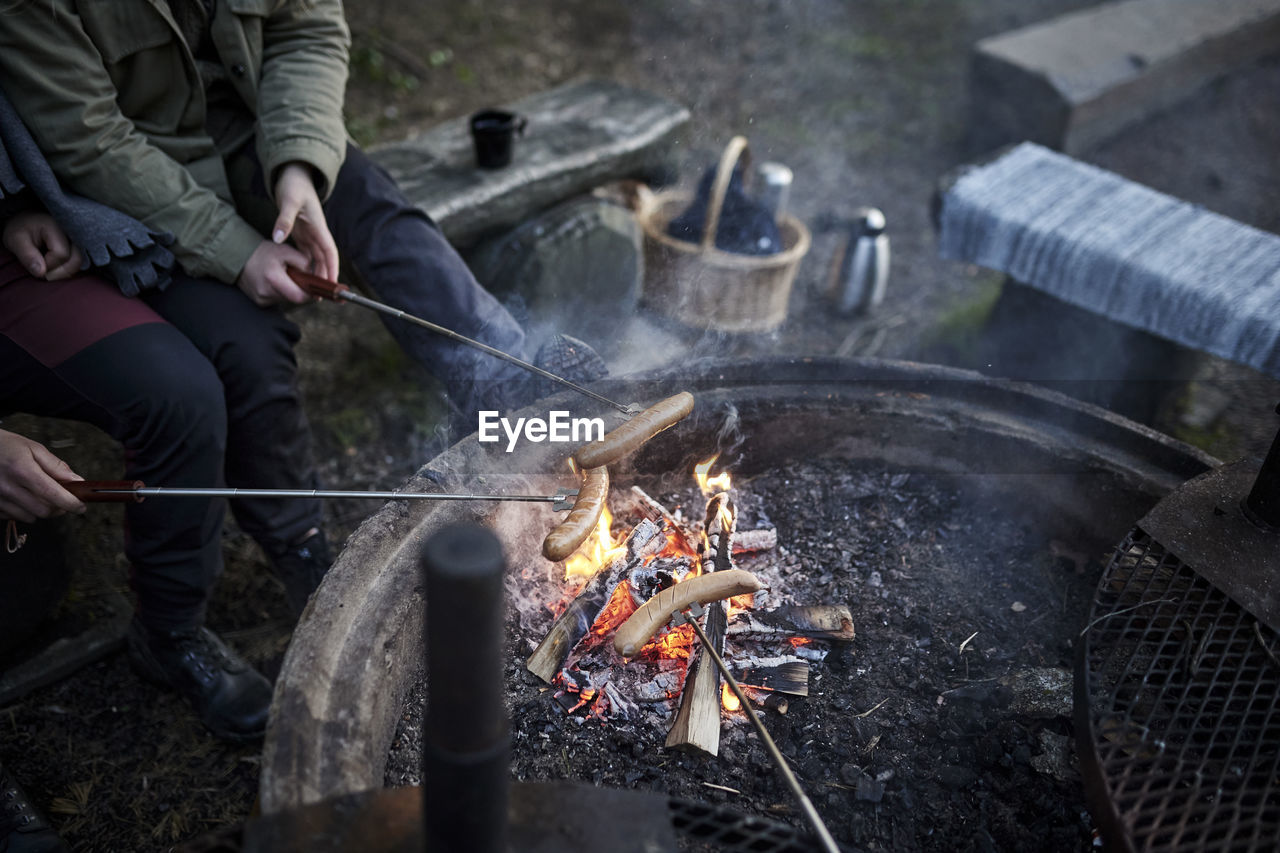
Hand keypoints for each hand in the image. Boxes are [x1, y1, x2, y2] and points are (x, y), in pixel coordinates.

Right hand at [0, 429, 84, 522]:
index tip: (81, 506)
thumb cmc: (4, 445)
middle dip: (58, 508)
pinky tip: (23, 497)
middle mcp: (7, 487)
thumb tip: (77, 481)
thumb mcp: (32, 448)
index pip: (53, 494)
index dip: (71, 503)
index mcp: (22, 469)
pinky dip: (23, 511)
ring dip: (41, 510)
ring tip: (39, 495)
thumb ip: (55, 466)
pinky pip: (13, 517)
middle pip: (44, 511)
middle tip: (62, 498)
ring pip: (30, 517)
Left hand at [2, 211, 83, 280]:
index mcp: (57, 227)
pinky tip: (54, 267)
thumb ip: (27, 255)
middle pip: (76, 260)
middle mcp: (72, 232)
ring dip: (63, 272)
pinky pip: (77, 262)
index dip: (48, 265)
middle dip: (59, 273)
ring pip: (79, 263)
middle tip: (42, 274)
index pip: (61, 254)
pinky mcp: (77, 246)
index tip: (34, 264)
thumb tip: (41, 274)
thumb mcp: (15, 239)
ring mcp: (77, 239)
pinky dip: (66, 269)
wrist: (25, 221)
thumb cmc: (19, 229)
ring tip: (47, 270)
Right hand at [236, 239, 314, 305]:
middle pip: (293, 299)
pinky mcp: (259, 302)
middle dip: (300, 290)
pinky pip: (277, 300)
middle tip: (300, 278)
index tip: (315, 288)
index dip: (310, 294)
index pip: (298, 296)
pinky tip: (275, 281)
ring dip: (290, 291)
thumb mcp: (286, 251)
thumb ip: (303, 262)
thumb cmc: (264, 252)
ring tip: (284, 277)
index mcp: (273, 278)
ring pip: (286, 300)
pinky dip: (281, 292)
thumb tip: (314, 277)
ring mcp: (261, 299)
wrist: (238, 257)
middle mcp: (265, 292)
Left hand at [273, 162, 338, 283]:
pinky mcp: (302, 235)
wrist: (294, 175)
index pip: (330, 253)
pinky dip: (305, 267)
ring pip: (316, 260)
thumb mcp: (288, 201)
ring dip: (315, 275)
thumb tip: (278, 239)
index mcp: (319, 228)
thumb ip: (283, 220)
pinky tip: (299, 278)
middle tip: (321, 297)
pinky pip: (306, 255)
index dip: (333, 269)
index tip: (332, 285)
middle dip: (325, 278)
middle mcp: (317, 234)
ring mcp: (310, 235)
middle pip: (325, 260)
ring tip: (311, 293)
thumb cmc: (294, 185)